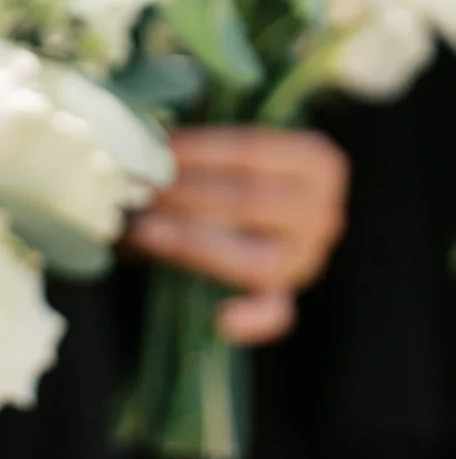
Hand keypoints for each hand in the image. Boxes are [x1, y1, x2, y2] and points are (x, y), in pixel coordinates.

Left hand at [125, 127, 348, 344]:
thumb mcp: (216, 148)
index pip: (254, 150)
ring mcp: (304, 259)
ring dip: (192, 243)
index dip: (198, 150)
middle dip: (186, 193)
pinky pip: (274, 312)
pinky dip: (251, 320)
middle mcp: (321, 213)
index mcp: (316, 164)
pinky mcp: (280, 296)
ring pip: (253, 257)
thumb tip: (141, 138)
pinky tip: (220, 319)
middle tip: (137, 188)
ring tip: (142, 230)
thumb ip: (193, 143)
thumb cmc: (217, 172)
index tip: (153, 148)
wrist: (227, 214)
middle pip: (250, 201)